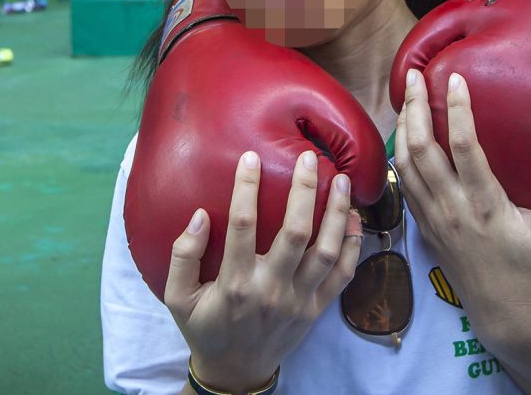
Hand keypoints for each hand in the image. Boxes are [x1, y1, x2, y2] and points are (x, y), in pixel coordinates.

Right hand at [165, 150, 362, 392]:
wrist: (235, 372)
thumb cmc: (204, 328)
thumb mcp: (176, 297)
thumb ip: (183, 255)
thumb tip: (201, 215)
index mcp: (234, 283)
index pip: (243, 224)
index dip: (247, 187)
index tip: (251, 157)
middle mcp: (271, 289)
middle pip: (295, 233)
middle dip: (304, 191)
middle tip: (310, 158)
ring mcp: (298, 301)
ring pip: (326, 251)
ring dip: (336, 213)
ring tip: (342, 180)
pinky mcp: (316, 310)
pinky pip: (342, 276)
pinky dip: (352, 246)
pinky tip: (353, 218)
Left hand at [395, 70, 530, 353]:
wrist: (504, 318)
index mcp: (484, 205)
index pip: (463, 146)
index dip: (456, 109)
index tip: (454, 78)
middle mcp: (452, 208)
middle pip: (421, 148)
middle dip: (414, 108)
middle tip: (413, 75)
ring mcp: (433, 219)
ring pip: (405, 164)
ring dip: (402, 128)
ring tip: (405, 96)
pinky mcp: (425, 228)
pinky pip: (404, 185)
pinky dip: (399, 156)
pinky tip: (402, 137)